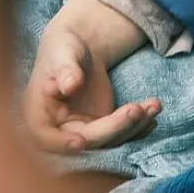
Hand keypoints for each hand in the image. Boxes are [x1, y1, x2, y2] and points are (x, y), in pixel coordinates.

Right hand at [24, 0, 158, 154]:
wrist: (78, 49)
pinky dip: (138, 126)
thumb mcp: (62, 52)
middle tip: (137, 109)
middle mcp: (60, 131)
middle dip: (114, 129)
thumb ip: (66, 69)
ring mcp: (82, 132)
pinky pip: (119, 134)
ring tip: (154, 105)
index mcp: (38, 116)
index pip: (46, 138)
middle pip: (86, 141)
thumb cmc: (64, 48)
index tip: (81, 141)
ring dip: (133, 127)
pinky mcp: (101, 129)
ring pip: (108, 141)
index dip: (61, 144)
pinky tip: (152, 113)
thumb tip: (70, 86)